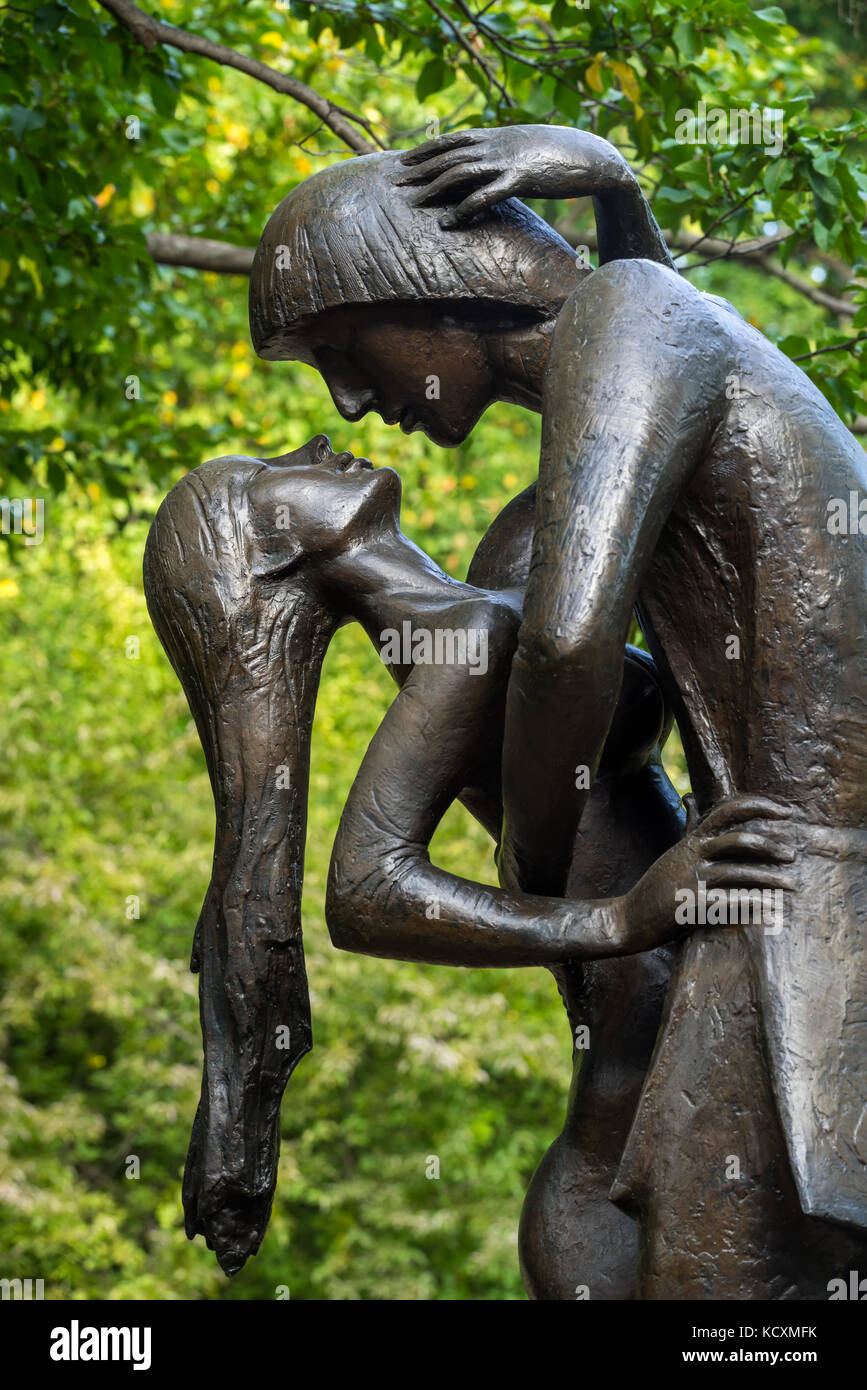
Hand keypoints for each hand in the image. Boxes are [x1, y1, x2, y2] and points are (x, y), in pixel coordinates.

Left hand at [394, 125, 632, 227]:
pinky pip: (486, 195)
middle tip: (396, 182)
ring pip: (461, 173)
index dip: (427, 148)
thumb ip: (507, 153)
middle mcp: (499, 144)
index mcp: (499, 136)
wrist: (595, 157)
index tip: (405, 159)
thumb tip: (492, 163)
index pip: (454, 138)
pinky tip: (448, 222)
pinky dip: (463, 209)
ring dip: (434, 188)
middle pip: (450, 154)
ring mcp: (509, 161)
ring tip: (414, 204)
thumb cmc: (563, 156)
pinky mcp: (522, 180)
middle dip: (420, 168)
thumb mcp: (529, 148)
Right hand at [613, 795, 798, 954]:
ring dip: (771, 879)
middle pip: (738, 840)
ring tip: (793, 885)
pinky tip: (773, 906)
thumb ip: (689, 827)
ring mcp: (691, 879)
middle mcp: (692, 855)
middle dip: (770, 846)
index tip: (786, 812)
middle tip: (792, 855)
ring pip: (738, 872)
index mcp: (691, 840)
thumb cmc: (656, 887)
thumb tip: (690, 796)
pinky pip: (729, 901)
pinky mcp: (690, 904)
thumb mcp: (673, 851)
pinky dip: (754, 902)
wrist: (627, 919)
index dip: (760, 805)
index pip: (727, 809)